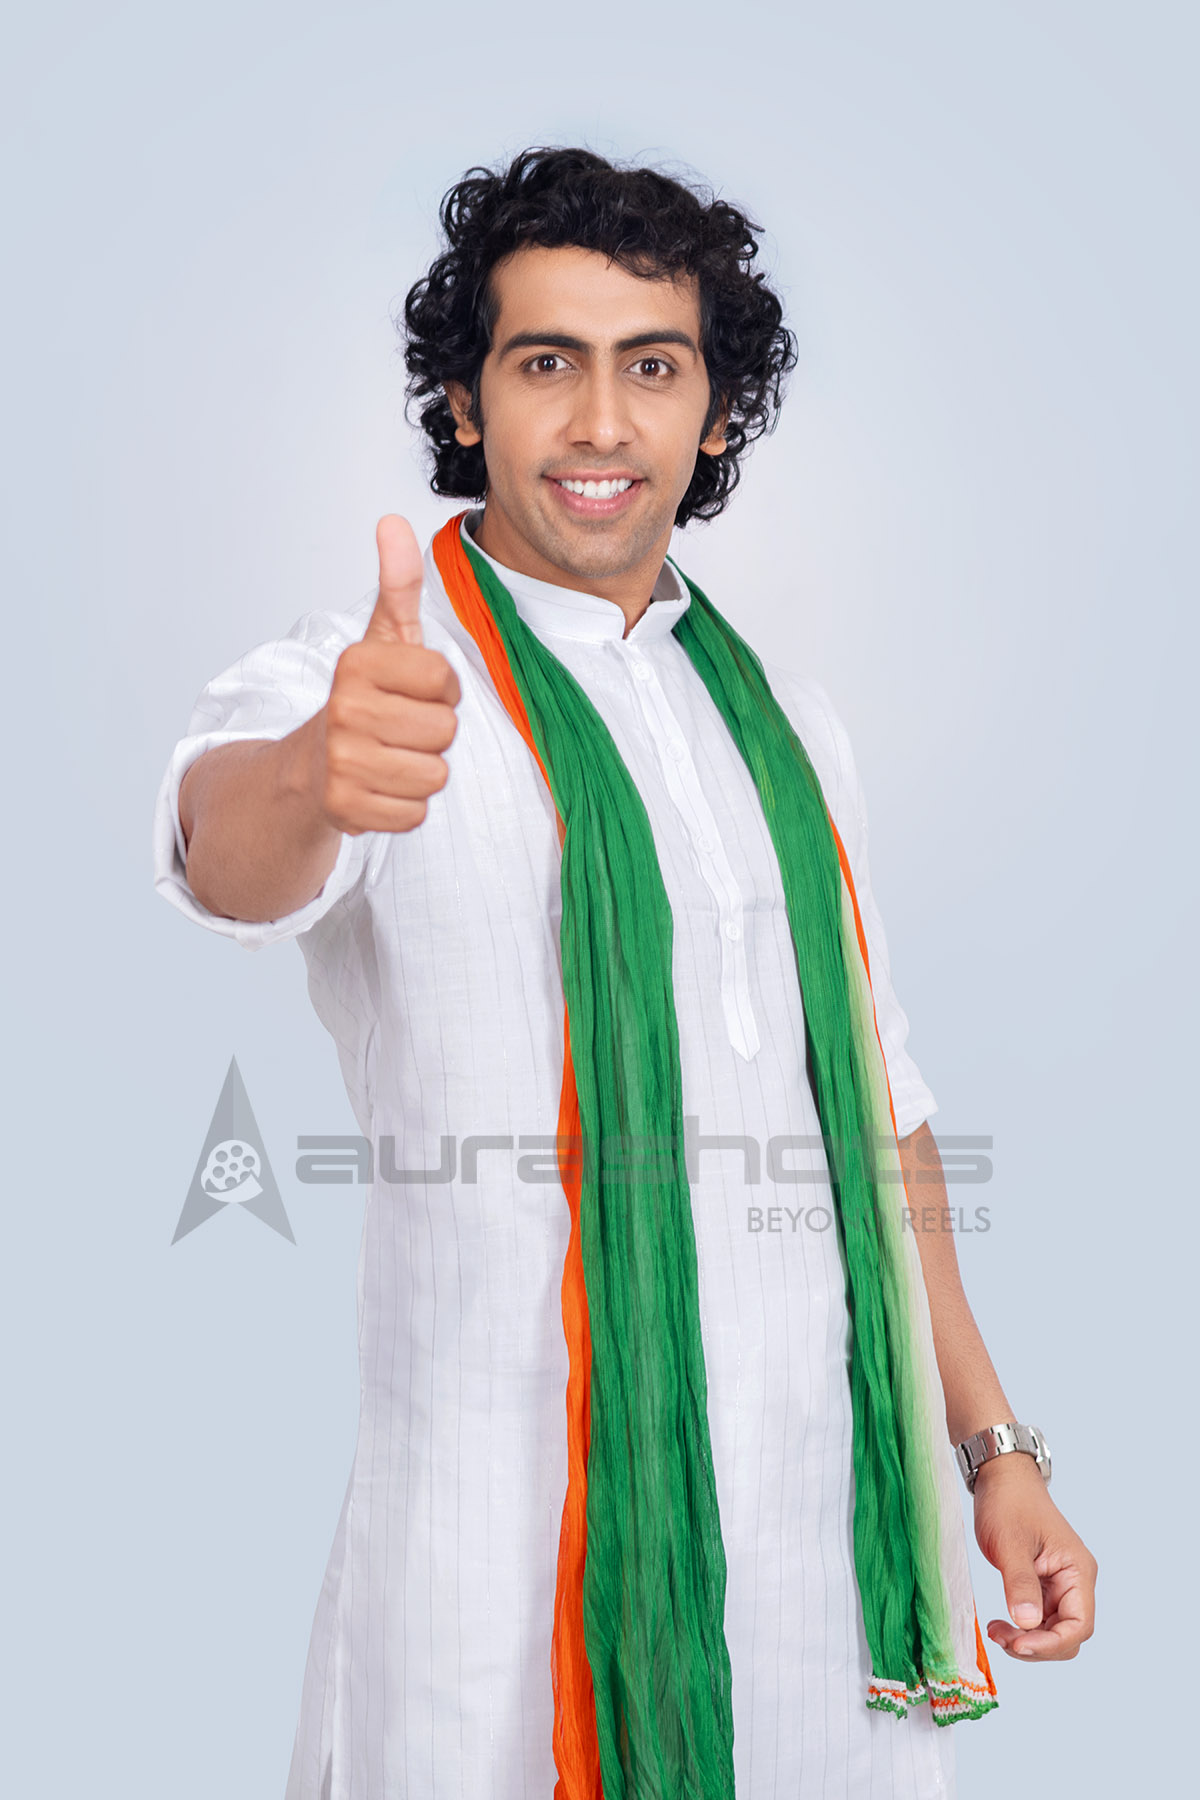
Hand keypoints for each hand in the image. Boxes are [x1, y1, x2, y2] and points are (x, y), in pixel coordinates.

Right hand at [318, 515, 461, 835]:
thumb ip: (397, 583)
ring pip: (434, 775)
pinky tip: (380, 788)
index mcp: (356, 664)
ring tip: (391, 758)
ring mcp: (340, 762)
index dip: (441, 691)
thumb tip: (393, 520)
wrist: (309, 769)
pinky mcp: (344, 809)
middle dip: (432, 734)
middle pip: (445, 732)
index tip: (413, 691)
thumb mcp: (383, 639)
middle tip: (399, 730)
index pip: (445, 682)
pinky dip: (405, 807)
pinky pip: (415, 813)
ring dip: (422, 771)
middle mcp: (343, 710)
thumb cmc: (363, 699)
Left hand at [973, 1453, 1096, 1661]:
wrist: (1001, 1479)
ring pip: (1053, 1631)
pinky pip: (1040, 1620)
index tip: (1018, 1644)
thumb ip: (1020, 1584)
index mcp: (1077, 1571)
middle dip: (1038, 1645)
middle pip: (1068, 1635)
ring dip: (1028, 1640)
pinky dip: (1022, 1628)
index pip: (1079, 1625)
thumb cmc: (1008, 1503)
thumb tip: (1027, 1624)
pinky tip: (1001, 1625)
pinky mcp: (1043, 1586)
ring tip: (996, 1631)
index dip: (1051, 1643)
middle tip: (1001, 1637)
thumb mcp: (1010, 1543)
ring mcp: (1059, 1586)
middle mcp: (1074, 1582)